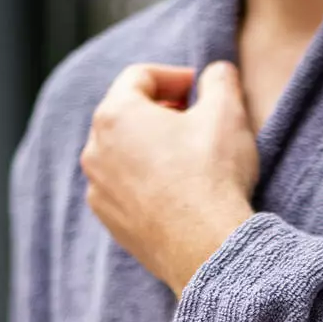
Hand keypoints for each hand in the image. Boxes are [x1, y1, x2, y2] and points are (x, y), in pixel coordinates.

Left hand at [80, 60, 258, 298]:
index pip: (140, 77)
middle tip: (192, 118)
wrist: (207, 247)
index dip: (174, 76)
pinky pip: (124, 189)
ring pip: (122, 154)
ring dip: (151, 148)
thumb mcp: (227, 112)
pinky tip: (176, 192)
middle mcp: (95, 150)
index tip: (199, 88)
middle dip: (160, 111)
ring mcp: (99, 190)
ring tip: (186, 157)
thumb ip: (219, 80)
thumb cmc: (213, 176)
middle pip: (125, 114)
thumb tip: (215, 74)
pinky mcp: (111, 222)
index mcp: (115, 114)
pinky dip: (145, 182)